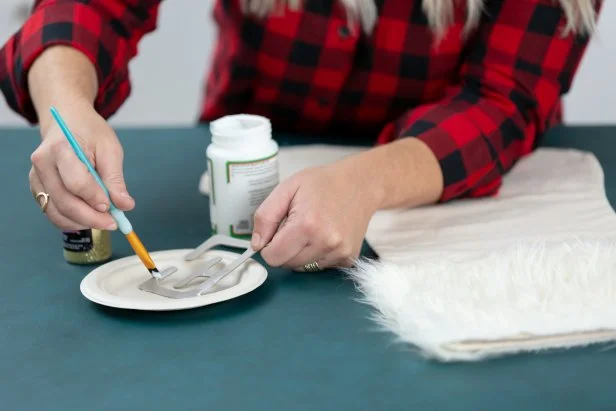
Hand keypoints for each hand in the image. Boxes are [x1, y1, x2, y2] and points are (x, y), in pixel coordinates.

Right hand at [29, 100, 133, 229]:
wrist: (67, 121)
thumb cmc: (90, 132)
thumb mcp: (110, 149)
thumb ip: (115, 179)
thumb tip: (125, 205)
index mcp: (60, 149)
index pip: (76, 182)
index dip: (95, 198)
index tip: (113, 207)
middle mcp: (42, 165)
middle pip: (65, 202)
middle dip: (91, 218)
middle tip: (114, 223)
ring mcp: (37, 178)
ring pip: (57, 212)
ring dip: (82, 222)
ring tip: (104, 221)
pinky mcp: (38, 188)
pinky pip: (53, 212)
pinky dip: (72, 221)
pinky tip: (89, 218)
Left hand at [250, 161, 379, 269]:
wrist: (361, 184)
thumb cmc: (322, 183)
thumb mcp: (286, 188)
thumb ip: (265, 217)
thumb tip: (256, 245)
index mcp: (307, 225)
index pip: (273, 257)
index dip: (269, 245)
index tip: (277, 231)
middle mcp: (326, 243)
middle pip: (287, 264)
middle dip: (284, 248)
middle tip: (296, 226)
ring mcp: (340, 252)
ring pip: (303, 268)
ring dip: (301, 253)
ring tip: (312, 229)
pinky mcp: (349, 258)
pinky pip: (320, 266)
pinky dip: (316, 255)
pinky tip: (325, 235)